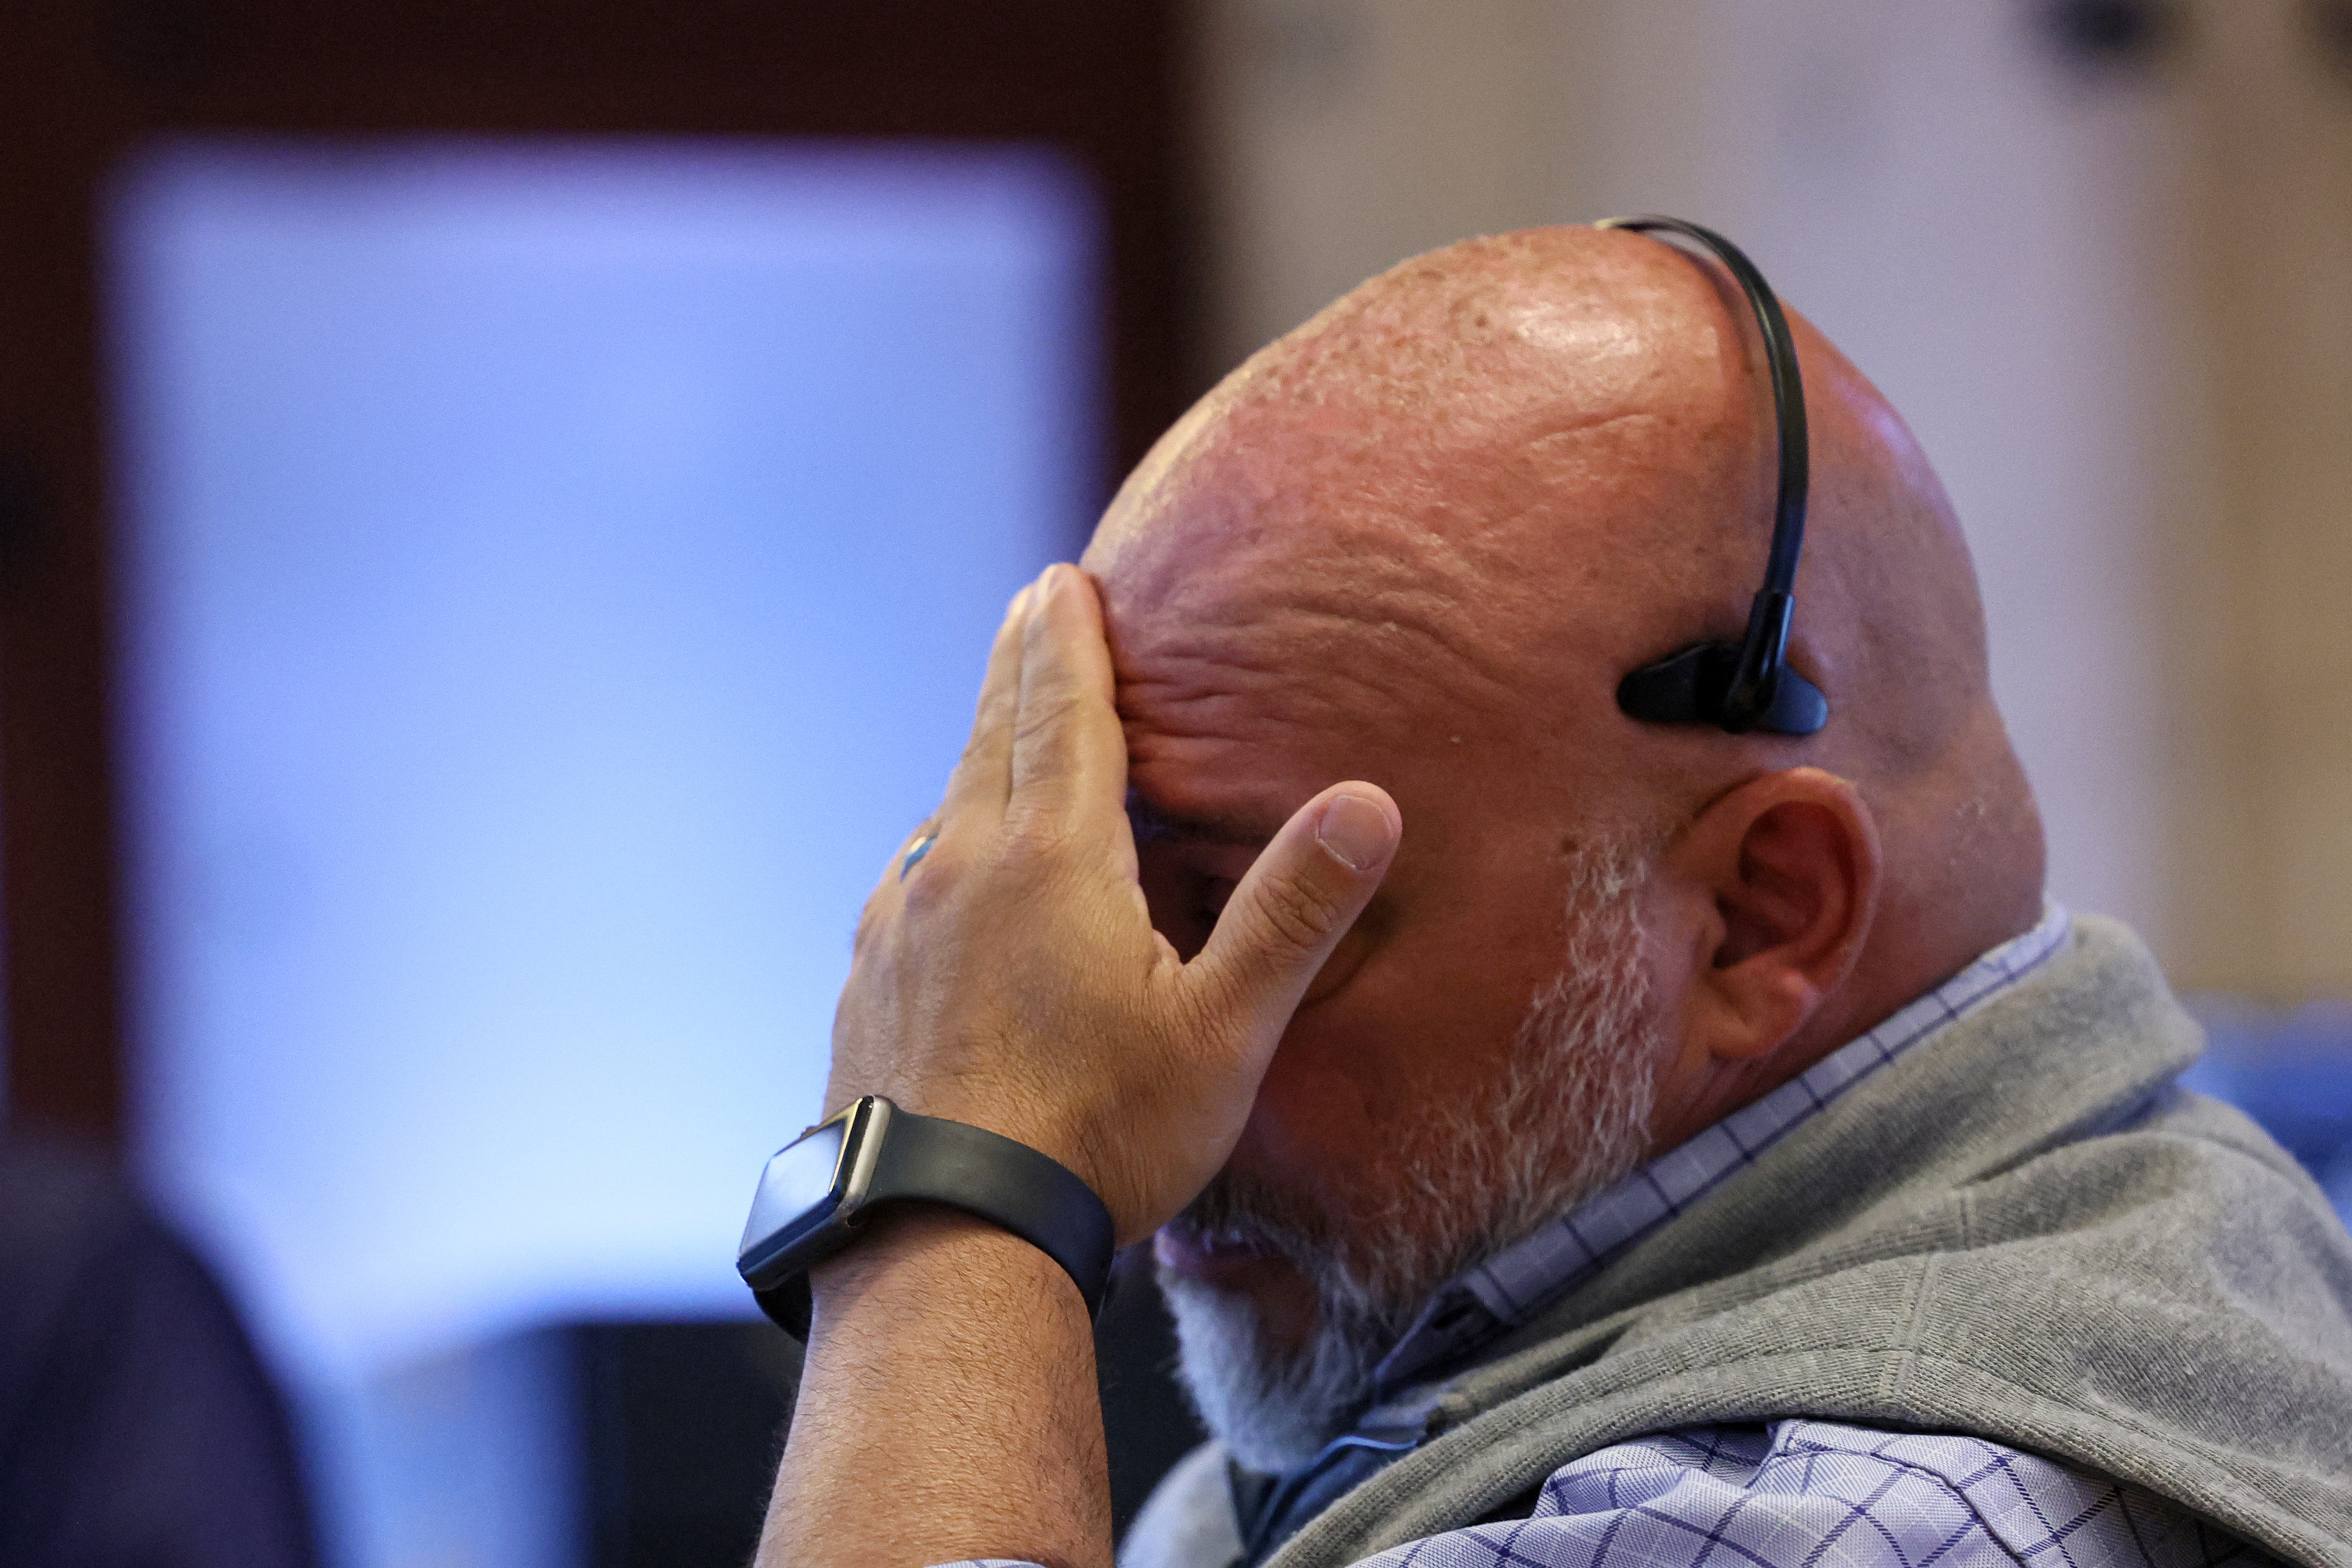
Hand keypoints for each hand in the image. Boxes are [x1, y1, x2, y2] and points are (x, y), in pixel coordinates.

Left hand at [823, 562, 1399, 1244]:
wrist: (943, 1240)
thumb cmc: (1100, 1135)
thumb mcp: (1224, 1028)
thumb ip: (1294, 911)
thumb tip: (1369, 802)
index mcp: (1050, 859)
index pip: (1059, 711)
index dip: (1068, 638)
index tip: (1062, 578)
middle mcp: (958, 870)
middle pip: (990, 737)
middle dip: (1018, 666)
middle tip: (1032, 608)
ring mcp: (897, 926)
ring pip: (943, 811)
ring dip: (977, 760)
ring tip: (1001, 739)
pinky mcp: (865, 984)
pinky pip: (906, 886)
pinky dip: (938, 852)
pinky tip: (943, 877)